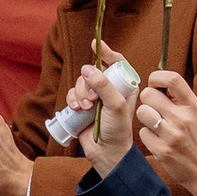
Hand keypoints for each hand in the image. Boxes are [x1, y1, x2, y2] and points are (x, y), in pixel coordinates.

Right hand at [80, 60, 137, 174]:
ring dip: (79, 94)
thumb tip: (87, 69)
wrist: (106, 152)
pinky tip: (76, 110)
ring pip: (80, 82)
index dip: (106, 52)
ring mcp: (95, 97)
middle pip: (93, 71)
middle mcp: (110, 89)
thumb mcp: (116, 105)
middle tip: (92, 99)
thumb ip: (104, 85)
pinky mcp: (82, 106)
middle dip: (88, 83)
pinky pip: (72, 94)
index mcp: (124, 86)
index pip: (117, 62)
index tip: (95, 44)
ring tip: (85, 108)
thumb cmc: (117, 130)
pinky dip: (72, 100)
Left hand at [133, 69, 196, 195]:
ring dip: (146, 117)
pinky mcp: (161, 150)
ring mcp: (172, 135)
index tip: (155, 83)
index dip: (157, 77)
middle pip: (148, 95)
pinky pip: (142, 132)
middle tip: (154, 108)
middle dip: (147, 99)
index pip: (173, 79)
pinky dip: (148, 135)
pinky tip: (159, 140)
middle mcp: (183, 119)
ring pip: (142, 112)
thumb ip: (181, 99)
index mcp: (193, 106)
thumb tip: (159, 84)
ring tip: (157, 124)